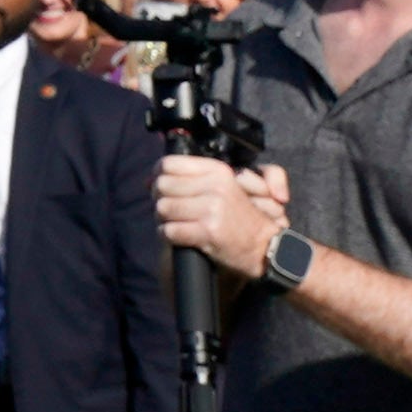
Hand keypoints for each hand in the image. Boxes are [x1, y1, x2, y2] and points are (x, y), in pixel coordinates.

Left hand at [153, 152, 292, 278]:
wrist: (264, 247)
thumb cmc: (240, 218)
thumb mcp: (223, 187)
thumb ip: (190, 178)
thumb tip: (148, 180)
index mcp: (218, 171)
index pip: (169, 164)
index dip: (158, 176)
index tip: (160, 187)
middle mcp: (215, 187)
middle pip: (162, 186)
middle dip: (159, 200)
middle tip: (169, 211)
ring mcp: (211, 209)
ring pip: (163, 208)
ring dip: (163, 219)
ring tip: (176, 224)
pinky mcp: (208, 231)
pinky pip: (169, 231)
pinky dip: (168, 235)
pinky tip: (179, 237)